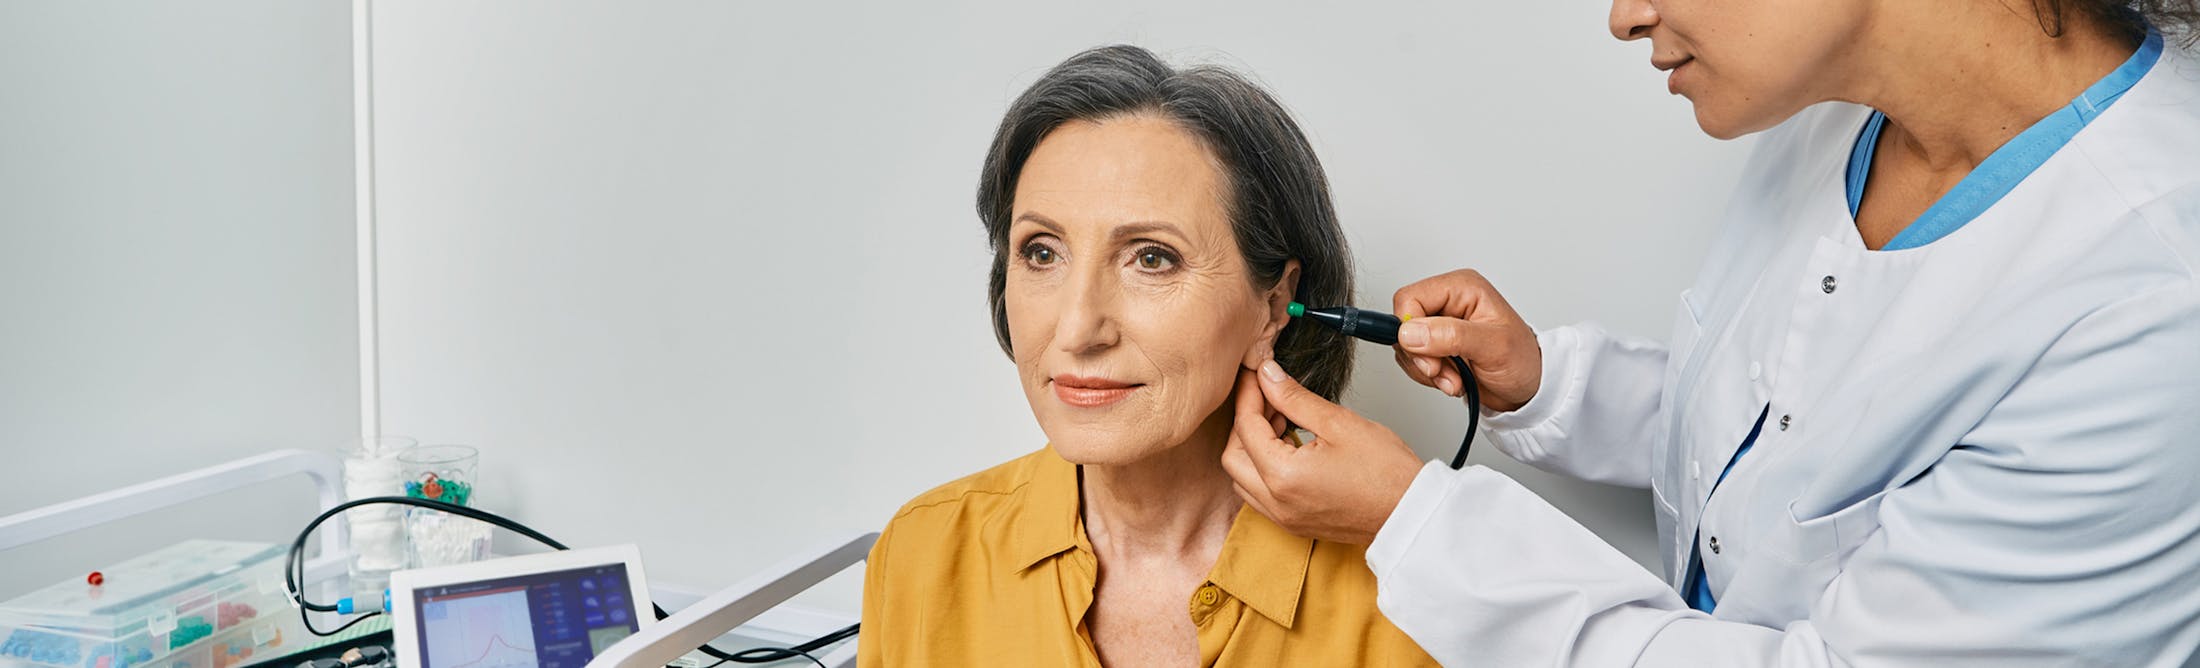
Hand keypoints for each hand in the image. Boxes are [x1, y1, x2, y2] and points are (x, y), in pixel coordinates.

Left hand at [1220, 364, 1423, 544]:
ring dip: (1251, 447)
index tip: (1255, 374)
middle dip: (1244, 422)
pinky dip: (1264, 468)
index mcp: (1283, 478)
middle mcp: (1277, 503)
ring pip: (1242, 478)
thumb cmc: (1388, 474)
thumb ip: (1295, 398)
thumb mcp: (1339, 423)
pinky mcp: (1294, 523)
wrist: (1412, 513)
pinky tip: (1287, 445)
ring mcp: (1284, 518)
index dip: (1248, 394)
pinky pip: (1260, 494)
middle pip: (1233, 456)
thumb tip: (1269, 376)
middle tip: (1266, 395)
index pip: (1246, 427)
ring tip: (1280, 419)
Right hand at [1389, 269, 1541, 411]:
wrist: (1528, 388)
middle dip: (1421, 355)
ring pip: (1405, 345)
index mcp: (1461, 288)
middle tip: (1443, 371)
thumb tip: (1410, 332)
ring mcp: (1440, 325)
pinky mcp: (1435, 346)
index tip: (1429, 356)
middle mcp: (1447, 302)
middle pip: (1403, 323)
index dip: (1410, 329)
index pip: (1410, 298)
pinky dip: (1428, 377)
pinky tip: (1451, 380)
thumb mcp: (1493, 346)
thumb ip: (1451, 335)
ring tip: (1454, 379)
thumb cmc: (1523, 361)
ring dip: (1426, 370)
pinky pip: (1411, 360)